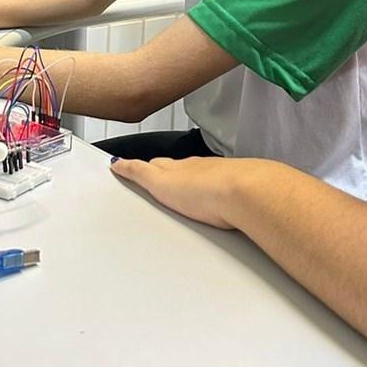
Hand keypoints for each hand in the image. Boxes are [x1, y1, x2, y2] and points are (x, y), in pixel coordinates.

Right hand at [110, 155, 237, 229]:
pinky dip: (211, 194)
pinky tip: (210, 204)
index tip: (128, 167)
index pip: (154, 165)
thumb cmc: (207, 189)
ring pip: (198, 178)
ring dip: (188, 183)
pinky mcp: (234, 196)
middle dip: (162, 172)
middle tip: (149, 177)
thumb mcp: (160, 182)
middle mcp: (198, 170)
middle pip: (175, 170)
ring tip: (179, 193)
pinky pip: (218, 192)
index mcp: (178, 167)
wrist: (247, 194)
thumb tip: (119, 163)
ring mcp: (218, 181)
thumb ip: (139, 173)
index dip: (141, 168)